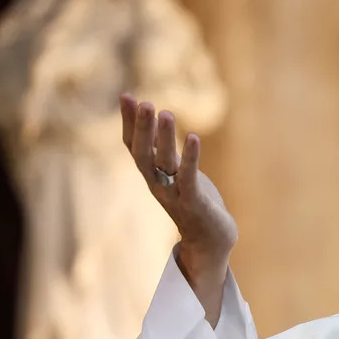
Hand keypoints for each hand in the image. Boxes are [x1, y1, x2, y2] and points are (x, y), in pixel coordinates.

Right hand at [121, 94, 236, 325]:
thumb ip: (166, 155)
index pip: (134, 146)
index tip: (126, 96)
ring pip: (163, 164)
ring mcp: (174, 194)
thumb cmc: (195, 204)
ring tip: (164, 112)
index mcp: (152, 176)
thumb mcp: (177, 175)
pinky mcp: (195, 203)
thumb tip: (160, 127)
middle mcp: (158, 184)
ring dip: (162, 138)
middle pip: (142, 153)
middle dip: (141, 127)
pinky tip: (193, 137)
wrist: (211, 243)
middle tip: (143, 102)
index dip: (130, 123)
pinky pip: (188, 178)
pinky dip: (190, 158)